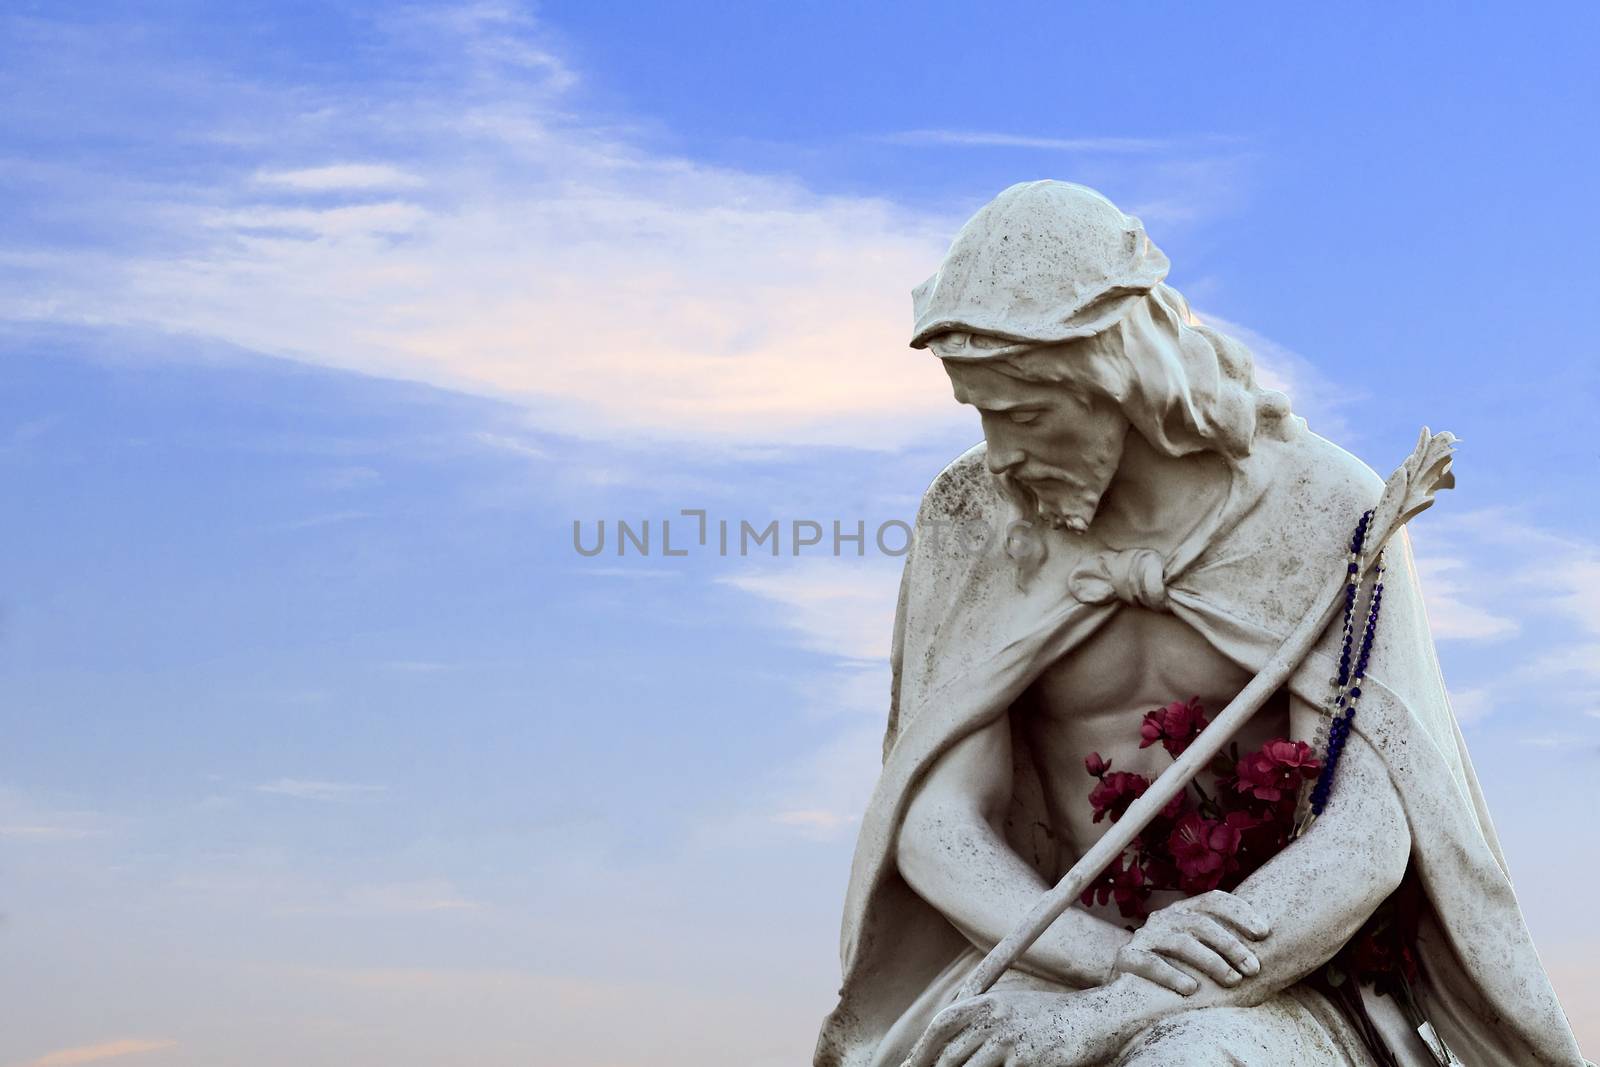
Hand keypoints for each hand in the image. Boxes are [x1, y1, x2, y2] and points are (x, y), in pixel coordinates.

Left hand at [902, 990, 1099, 1066]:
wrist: (1095, 1020)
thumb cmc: (1051, 1019)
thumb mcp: (1011, 1009)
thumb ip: (981, 1021)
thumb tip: (948, 1050)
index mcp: (987, 1002)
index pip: (942, 1026)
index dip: (921, 1050)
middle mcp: (994, 1018)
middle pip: (950, 1055)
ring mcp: (1010, 1040)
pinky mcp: (1026, 1061)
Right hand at [1112, 890, 1268, 995]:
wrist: (1128, 985)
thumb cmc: (1175, 969)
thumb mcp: (1197, 949)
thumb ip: (1221, 943)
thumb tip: (1268, 946)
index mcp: (1183, 911)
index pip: (1214, 900)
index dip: (1240, 913)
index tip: (1264, 933)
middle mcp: (1164, 918)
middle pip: (1201, 923)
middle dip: (1232, 946)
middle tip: (1254, 969)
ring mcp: (1145, 936)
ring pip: (1181, 942)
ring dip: (1211, 961)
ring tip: (1233, 981)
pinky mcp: (1127, 957)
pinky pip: (1150, 963)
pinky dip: (1171, 975)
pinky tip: (1191, 989)